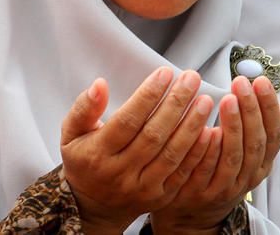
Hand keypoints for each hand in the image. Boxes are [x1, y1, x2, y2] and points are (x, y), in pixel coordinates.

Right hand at [60, 67, 214, 234]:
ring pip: (171, 154)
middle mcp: (120, 173)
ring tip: (205, 100)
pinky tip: (209, 130)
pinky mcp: (160, 197)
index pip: (127, 121)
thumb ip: (84, 109)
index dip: (147, 96)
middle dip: (175, 104)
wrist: (93, 206)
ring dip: (191, 125)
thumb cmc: (83, 160)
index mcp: (97, 154)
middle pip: (153, 135)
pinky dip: (198, 152)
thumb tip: (99, 84)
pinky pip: (183, 173)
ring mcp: (142, 188)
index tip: (165, 72)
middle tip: (191, 78)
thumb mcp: (71, 134)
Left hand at [150, 76, 279, 234]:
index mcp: (262, 164)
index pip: (273, 134)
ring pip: (233, 156)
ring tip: (227, 99)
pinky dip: (209, 149)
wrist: (198, 213)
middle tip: (242, 83)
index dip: (269, 108)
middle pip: (255, 143)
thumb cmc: (226, 173)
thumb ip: (269, 130)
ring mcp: (225, 186)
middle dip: (251, 111)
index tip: (261, 82)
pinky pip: (206, 169)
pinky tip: (206, 129)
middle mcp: (248, 176)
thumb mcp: (252, 154)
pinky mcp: (201, 192)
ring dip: (233, 126)